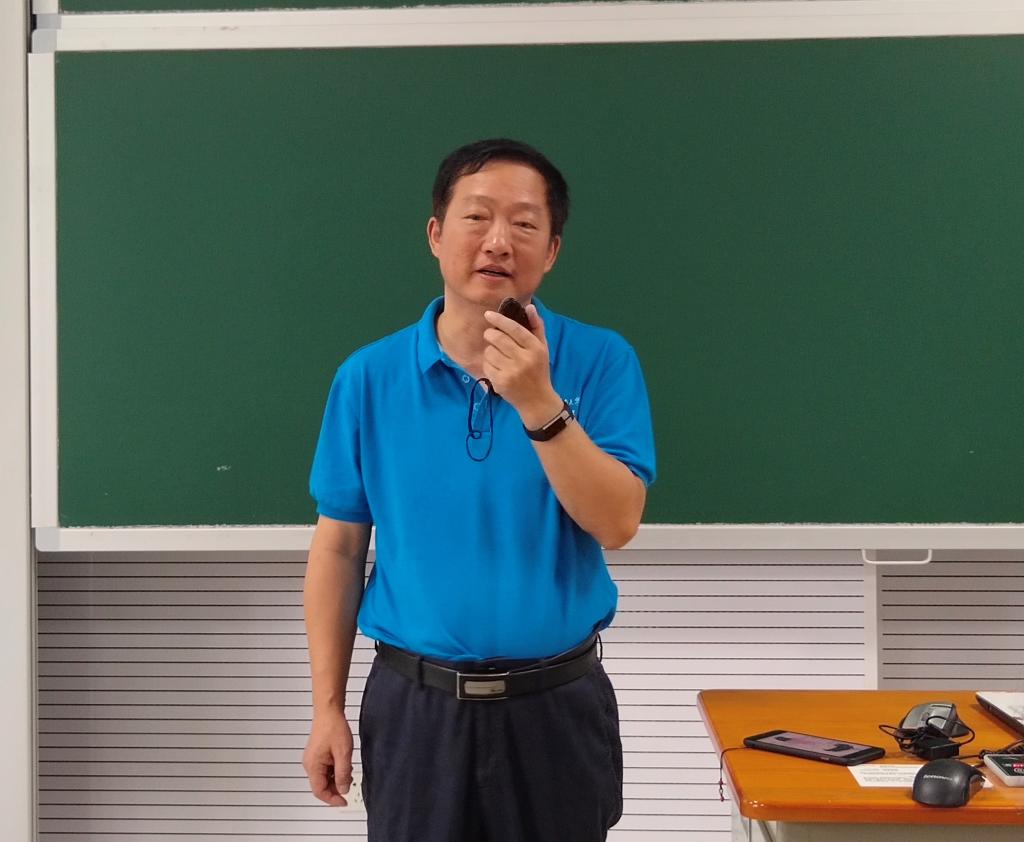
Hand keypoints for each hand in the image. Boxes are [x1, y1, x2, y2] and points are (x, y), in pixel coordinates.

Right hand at [303, 709, 353, 806]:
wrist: (329, 712)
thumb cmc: (333, 727)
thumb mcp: (343, 754)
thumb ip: (343, 774)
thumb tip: (343, 789)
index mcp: (313, 765)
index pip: (319, 791)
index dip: (332, 799)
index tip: (344, 801)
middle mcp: (310, 764)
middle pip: (321, 785)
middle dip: (335, 788)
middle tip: (349, 786)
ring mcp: (312, 759)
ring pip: (324, 777)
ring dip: (336, 779)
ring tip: (348, 771)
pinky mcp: (317, 754)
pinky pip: (325, 769)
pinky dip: (334, 771)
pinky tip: (343, 765)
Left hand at [482, 304, 562, 426]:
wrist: (537, 400)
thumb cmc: (539, 370)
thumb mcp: (543, 348)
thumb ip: (536, 326)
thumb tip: (529, 306)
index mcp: (535, 349)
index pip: (515, 329)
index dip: (500, 320)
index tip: (488, 314)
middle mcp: (524, 360)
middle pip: (498, 339)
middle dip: (490, 334)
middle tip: (490, 335)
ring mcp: (511, 372)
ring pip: (490, 352)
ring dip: (490, 351)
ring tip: (499, 356)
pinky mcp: (501, 382)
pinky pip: (486, 366)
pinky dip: (489, 365)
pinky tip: (498, 368)